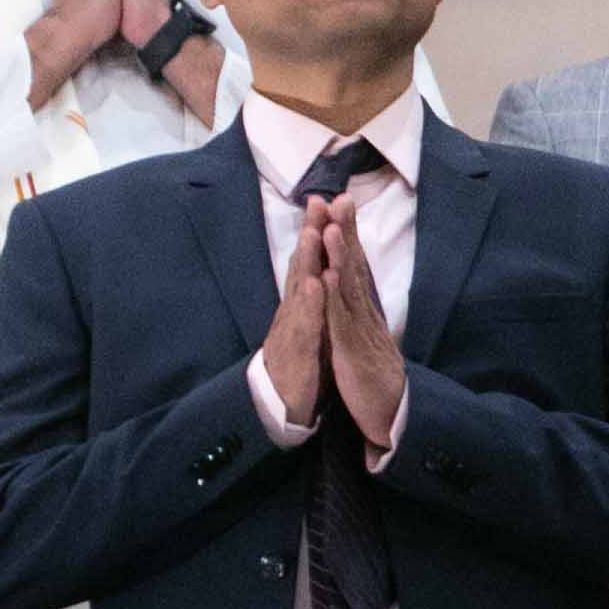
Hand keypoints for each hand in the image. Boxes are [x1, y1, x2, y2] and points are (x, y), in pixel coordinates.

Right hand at [258, 197, 338, 431]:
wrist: (282, 407)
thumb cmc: (301, 362)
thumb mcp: (312, 325)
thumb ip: (316, 297)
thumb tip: (323, 269)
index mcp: (302, 304)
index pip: (311, 262)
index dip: (317, 232)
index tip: (326, 200)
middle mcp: (294, 310)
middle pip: (302, 266)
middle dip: (311, 233)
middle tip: (318, 200)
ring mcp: (292, 329)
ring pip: (300, 290)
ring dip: (306, 261)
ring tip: (314, 232)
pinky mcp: (296, 353)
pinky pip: (304, 326)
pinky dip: (309, 305)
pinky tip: (315, 286)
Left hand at [323, 190, 408, 456]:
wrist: (390, 415)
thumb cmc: (373, 376)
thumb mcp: (364, 336)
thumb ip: (357, 310)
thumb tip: (352, 284)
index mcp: (362, 310)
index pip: (354, 265)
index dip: (347, 234)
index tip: (339, 202)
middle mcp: (364, 313)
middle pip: (355, 266)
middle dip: (346, 231)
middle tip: (341, 197)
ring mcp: (359, 330)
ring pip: (348, 288)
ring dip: (340, 256)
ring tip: (330, 226)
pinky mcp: (353, 351)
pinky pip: (341, 320)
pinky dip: (335, 296)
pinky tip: (328, 276)